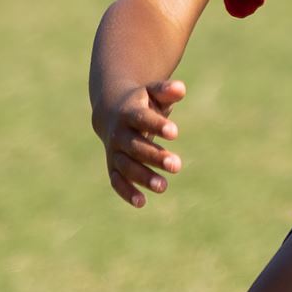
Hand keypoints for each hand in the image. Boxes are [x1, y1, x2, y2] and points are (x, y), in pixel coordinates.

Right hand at [97, 79, 187, 207]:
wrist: (111, 110)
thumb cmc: (141, 101)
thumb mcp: (152, 92)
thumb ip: (165, 91)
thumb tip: (180, 89)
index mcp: (129, 113)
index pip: (142, 119)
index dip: (157, 126)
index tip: (174, 133)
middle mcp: (119, 133)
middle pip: (135, 146)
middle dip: (155, 157)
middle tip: (177, 165)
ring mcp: (114, 151)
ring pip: (126, 166)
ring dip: (143, 177)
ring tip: (163, 186)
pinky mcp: (113, 166)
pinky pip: (117, 180)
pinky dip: (126, 191)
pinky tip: (142, 202)